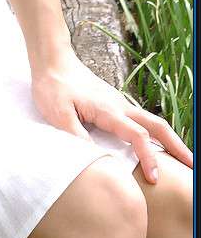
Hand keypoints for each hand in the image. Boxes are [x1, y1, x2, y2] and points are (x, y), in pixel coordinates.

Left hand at [30, 49, 193, 183]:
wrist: (52, 60)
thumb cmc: (53, 86)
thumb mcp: (58, 114)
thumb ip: (76, 136)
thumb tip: (95, 158)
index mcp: (109, 110)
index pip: (137, 135)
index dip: (148, 157)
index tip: (155, 178)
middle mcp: (120, 105)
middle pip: (157, 126)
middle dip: (177, 146)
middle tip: (192, 165)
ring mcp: (119, 103)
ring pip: (151, 121)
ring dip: (168, 140)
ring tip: (180, 160)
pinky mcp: (113, 103)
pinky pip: (140, 120)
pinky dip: (154, 133)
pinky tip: (154, 144)